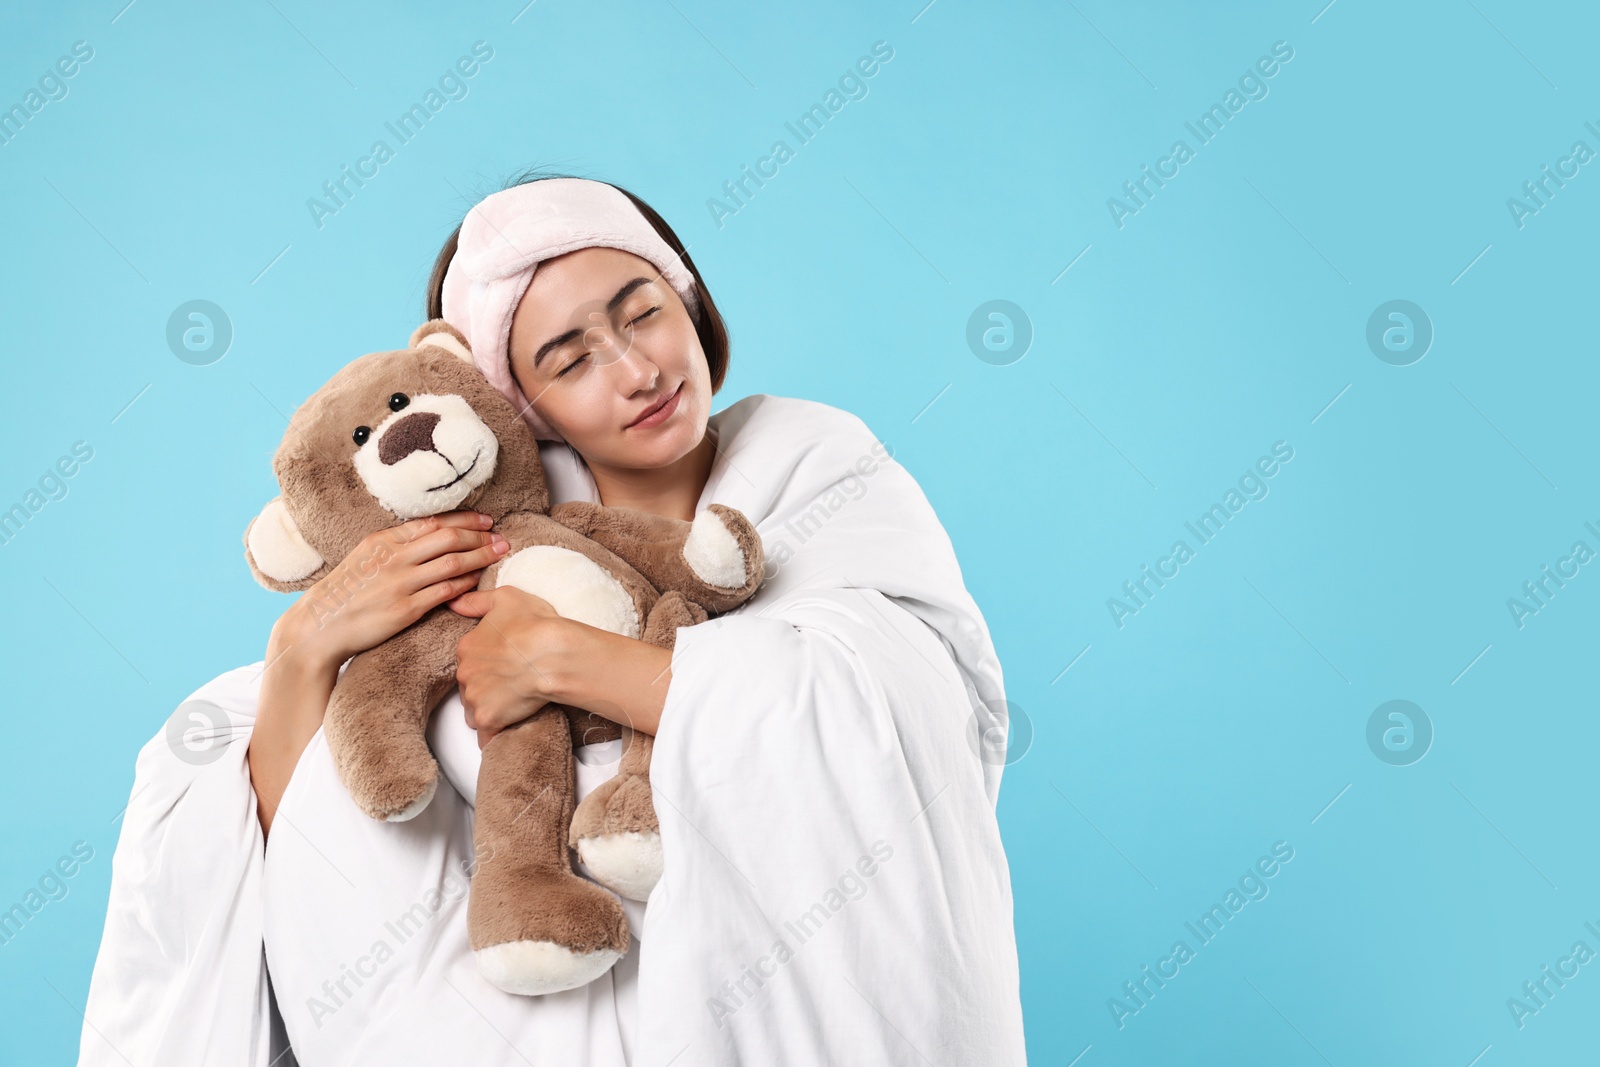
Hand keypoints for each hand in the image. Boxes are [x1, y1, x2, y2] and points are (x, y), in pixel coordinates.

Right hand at [277, 511, 509, 671]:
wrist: (320, 626)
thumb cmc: (346, 591)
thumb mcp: (366, 556)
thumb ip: (395, 544)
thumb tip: (430, 535)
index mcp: (383, 539)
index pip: (433, 522)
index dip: (465, 519)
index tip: (486, 520)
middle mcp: (394, 557)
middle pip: (449, 538)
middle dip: (481, 536)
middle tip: (502, 537)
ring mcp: (400, 583)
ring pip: (453, 562)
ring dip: (481, 557)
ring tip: (499, 554)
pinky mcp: (405, 609)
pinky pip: (446, 592)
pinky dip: (467, 583)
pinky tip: (479, 580)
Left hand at [449, 586, 577, 748]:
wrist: (553, 653)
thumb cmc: (535, 624)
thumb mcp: (506, 598)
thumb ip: (477, 601)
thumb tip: (454, 602)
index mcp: (467, 647)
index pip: (468, 662)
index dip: (487, 665)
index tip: (505, 666)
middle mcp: (464, 673)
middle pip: (469, 688)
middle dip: (486, 688)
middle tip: (511, 684)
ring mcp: (474, 698)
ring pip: (474, 711)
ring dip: (488, 710)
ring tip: (513, 704)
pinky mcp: (488, 718)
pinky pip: (485, 735)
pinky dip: (495, 733)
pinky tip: (509, 726)